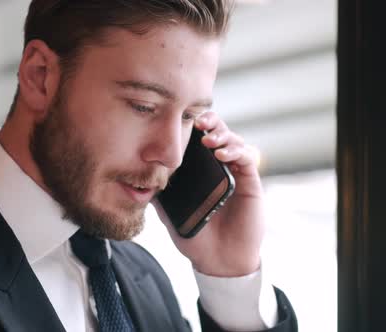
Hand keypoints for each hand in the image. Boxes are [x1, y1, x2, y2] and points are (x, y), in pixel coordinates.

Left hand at [153, 112, 264, 276]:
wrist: (218, 260)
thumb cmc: (197, 235)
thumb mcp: (170, 213)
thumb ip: (158, 195)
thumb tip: (135, 180)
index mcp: (201, 170)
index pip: (198, 139)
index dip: (192, 126)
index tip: (181, 121)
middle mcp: (220, 167)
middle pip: (218, 132)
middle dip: (210, 121)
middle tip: (198, 121)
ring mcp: (236, 173)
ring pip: (234, 141)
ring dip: (222, 135)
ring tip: (208, 140)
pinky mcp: (250, 182)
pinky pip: (246, 158)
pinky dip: (236, 151)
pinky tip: (221, 155)